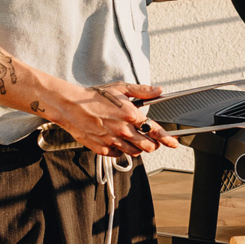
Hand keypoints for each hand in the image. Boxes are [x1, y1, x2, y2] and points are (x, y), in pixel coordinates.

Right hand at [54, 82, 180, 157]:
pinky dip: (122, 150)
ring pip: (135, 153)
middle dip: (152, 144)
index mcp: (130, 115)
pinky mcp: (102, 149)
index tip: (174, 143)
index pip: (156, 131)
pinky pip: (119, 155)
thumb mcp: (120, 88)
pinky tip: (118, 141)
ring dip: (138, 148)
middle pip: (148, 147)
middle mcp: (124, 131)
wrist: (70, 106)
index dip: (168, 139)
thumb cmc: (93, 96)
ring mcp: (113, 142)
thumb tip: (159, 91)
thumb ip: (142, 91)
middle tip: (151, 140)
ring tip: (132, 138)